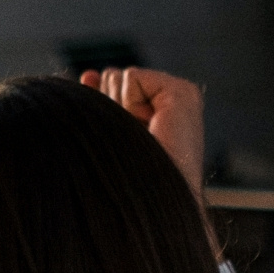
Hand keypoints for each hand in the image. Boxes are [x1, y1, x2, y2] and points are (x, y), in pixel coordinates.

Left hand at [82, 66, 206, 201]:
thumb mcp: (102, 132)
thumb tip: (90, 75)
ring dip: (114, 107)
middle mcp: (168, 107)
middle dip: (106, 106)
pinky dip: (126, 100)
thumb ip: (98, 102)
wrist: (146, 198)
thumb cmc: (120, 178)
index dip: (96, 101)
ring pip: (119, 77)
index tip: (104, 129)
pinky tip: (143, 125)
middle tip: (124, 138)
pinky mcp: (183, 93)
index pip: (111, 88)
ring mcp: (179, 99)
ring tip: (133, 136)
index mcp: (152, 118)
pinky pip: (132, 76)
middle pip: (111, 80)